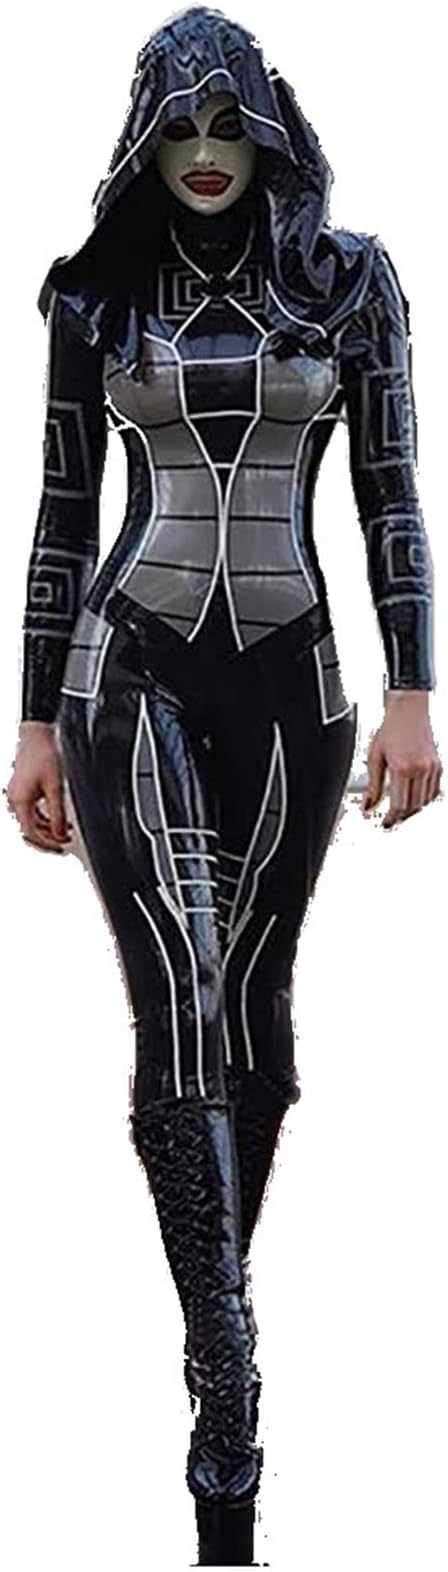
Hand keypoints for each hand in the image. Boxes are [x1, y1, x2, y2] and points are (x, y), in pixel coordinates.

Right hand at [5, 721, 72, 852]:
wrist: (37, 732)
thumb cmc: (44, 753)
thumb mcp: (56, 787)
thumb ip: (58, 813)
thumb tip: (59, 834)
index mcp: (19, 801)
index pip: (30, 834)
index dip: (46, 844)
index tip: (60, 849)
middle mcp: (14, 800)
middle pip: (28, 830)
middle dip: (47, 840)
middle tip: (63, 846)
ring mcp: (17, 795)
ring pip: (30, 822)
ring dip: (47, 830)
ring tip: (65, 833)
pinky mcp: (22, 790)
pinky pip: (31, 812)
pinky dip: (44, 819)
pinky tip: (58, 820)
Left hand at [361, 691, 442, 828]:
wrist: (409, 710)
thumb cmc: (390, 729)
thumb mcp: (375, 757)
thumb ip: (372, 786)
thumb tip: (367, 807)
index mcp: (402, 767)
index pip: (399, 805)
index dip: (391, 818)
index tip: (385, 823)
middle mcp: (420, 769)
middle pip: (413, 807)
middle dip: (401, 817)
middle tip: (391, 820)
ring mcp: (432, 768)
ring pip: (425, 802)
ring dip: (413, 810)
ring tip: (400, 811)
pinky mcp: (438, 766)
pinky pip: (434, 792)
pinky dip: (424, 800)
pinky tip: (414, 799)